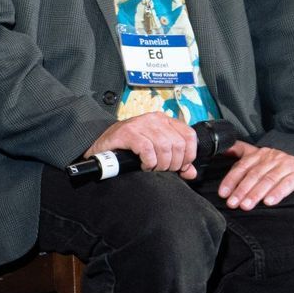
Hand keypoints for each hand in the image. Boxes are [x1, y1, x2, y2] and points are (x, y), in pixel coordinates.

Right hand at [84, 112, 199, 178]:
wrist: (102, 145)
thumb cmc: (129, 147)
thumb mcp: (156, 151)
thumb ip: (176, 161)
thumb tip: (191, 173)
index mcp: (164, 120)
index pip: (189, 135)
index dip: (189, 155)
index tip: (180, 166)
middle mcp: (154, 119)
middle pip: (177, 144)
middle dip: (173, 163)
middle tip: (163, 169)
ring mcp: (140, 124)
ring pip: (164, 147)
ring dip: (160, 164)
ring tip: (152, 167)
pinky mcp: (128, 132)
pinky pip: (147, 149)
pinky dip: (148, 161)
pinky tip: (143, 165)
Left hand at [217, 142, 293, 209]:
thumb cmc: (280, 166)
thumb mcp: (261, 157)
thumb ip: (241, 152)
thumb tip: (222, 149)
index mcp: (260, 154)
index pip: (242, 166)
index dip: (231, 180)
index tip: (223, 194)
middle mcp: (273, 157)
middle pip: (254, 174)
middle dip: (241, 190)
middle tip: (232, 204)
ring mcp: (287, 165)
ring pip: (268, 180)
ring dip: (256, 194)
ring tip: (246, 206)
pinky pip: (288, 184)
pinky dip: (278, 193)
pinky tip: (269, 202)